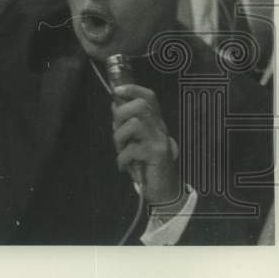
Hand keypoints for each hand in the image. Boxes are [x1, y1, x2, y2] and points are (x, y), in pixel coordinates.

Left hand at [111, 84, 185, 207]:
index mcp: (153, 122)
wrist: (163, 188)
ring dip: (119, 139)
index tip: (117, 91)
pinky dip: (122, 159)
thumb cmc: (145, 162)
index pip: (149, 97)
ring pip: (134, 124)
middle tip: (117, 131)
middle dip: (120, 114)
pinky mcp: (157, 154)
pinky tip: (124, 166)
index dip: (133, 89)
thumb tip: (115, 104)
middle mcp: (159, 128)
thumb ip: (127, 123)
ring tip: (121, 151)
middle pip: (140, 106)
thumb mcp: (135, 139)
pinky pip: (132, 149)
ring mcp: (160, 140)